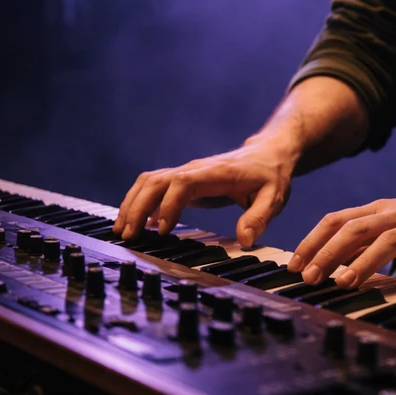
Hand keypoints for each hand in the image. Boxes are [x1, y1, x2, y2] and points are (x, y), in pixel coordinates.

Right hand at [113, 141, 295, 245]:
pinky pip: (155, 187)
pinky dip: (140, 202)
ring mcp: (187, 173)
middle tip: (128, 235)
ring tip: (122, 231)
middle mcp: (195, 169)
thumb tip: (244, 239)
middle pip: (156, 181)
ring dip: (132, 203)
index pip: (182, 183)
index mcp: (215, 173)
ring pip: (149, 182)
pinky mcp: (184, 180)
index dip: (168, 204)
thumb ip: (259, 217)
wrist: (268, 155)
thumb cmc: (271, 177)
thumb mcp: (274, 197)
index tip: (161, 229)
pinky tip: (136, 224)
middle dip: (138, 206)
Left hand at [287, 186, 395, 297]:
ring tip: (347, 282)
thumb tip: (329, 263)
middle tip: (310, 277)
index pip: (338, 221)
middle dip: (329, 252)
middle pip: (357, 229)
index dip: (314, 242)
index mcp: (380, 211)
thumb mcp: (392, 224)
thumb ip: (364, 240)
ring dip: (366, 261)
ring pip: (390, 240)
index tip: (293, 266)